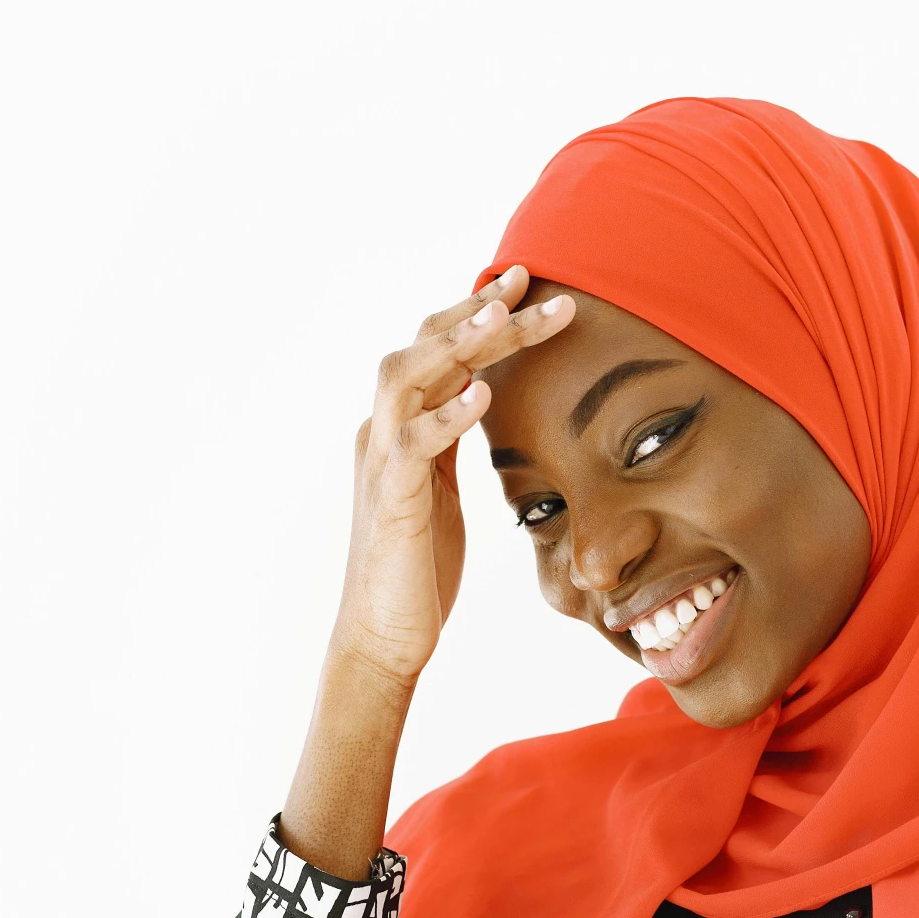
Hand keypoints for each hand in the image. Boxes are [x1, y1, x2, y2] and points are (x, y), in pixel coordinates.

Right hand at [333, 265, 573, 690]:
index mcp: (403, 427)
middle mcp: (384, 430)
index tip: (528, 283)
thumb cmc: (417, 568)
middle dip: (481, 311)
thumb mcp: (441, 489)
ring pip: (408, 376)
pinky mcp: (390, 499)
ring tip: (500, 316)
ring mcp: (382, 461)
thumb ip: (450, 441)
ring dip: (455, 342)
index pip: (440, 350)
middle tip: (536, 281)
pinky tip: (484, 396)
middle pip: (427, 346)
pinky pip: (413, 444)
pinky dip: (447, 415)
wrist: (383, 636)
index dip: (479, 313)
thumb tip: (479, 398)